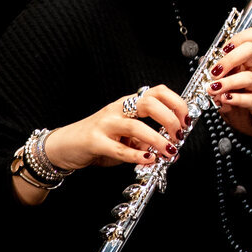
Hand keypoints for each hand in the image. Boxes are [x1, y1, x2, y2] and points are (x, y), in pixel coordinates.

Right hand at [42, 85, 189, 170]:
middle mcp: (117, 109)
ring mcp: (105, 124)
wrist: (64, 146)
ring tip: (168, 152)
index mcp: (128, 104)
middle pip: (149, 103)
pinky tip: (148, 160)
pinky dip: (137, 155)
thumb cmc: (97, 139)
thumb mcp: (125, 138)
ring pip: (136, 126)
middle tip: (179, 135)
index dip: (176, 103)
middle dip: (169, 119)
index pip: (157, 92)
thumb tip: (168, 148)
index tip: (187, 119)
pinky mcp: (95, 141)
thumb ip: (145, 140)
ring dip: (157, 140)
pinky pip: (119, 149)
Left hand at [207, 27, 251, 155]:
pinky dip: (238, 99)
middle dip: (229, 58)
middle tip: (214, 72)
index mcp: (249, 65)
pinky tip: (226, 99)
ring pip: (249, 76)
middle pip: (250, 51)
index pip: (249, 41)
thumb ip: (218, 80)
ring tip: (214, 88)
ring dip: (228, 81)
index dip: (236, 39)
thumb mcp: (230, 94)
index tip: (220, 50)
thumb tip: (202, 63)